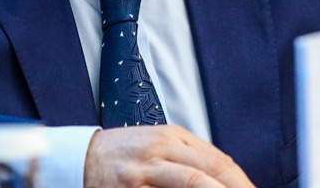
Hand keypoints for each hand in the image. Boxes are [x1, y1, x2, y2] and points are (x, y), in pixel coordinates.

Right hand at [83, 125, 254, 187]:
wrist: (79, 158)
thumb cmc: (123, 154)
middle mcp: (159, 151)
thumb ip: (188, 157)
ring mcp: (143, 171)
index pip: (217, 160)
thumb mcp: (157, 144)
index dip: (240, 182)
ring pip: (191, 184)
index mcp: (172, 137)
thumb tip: (224, 177)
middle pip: (208, 171)